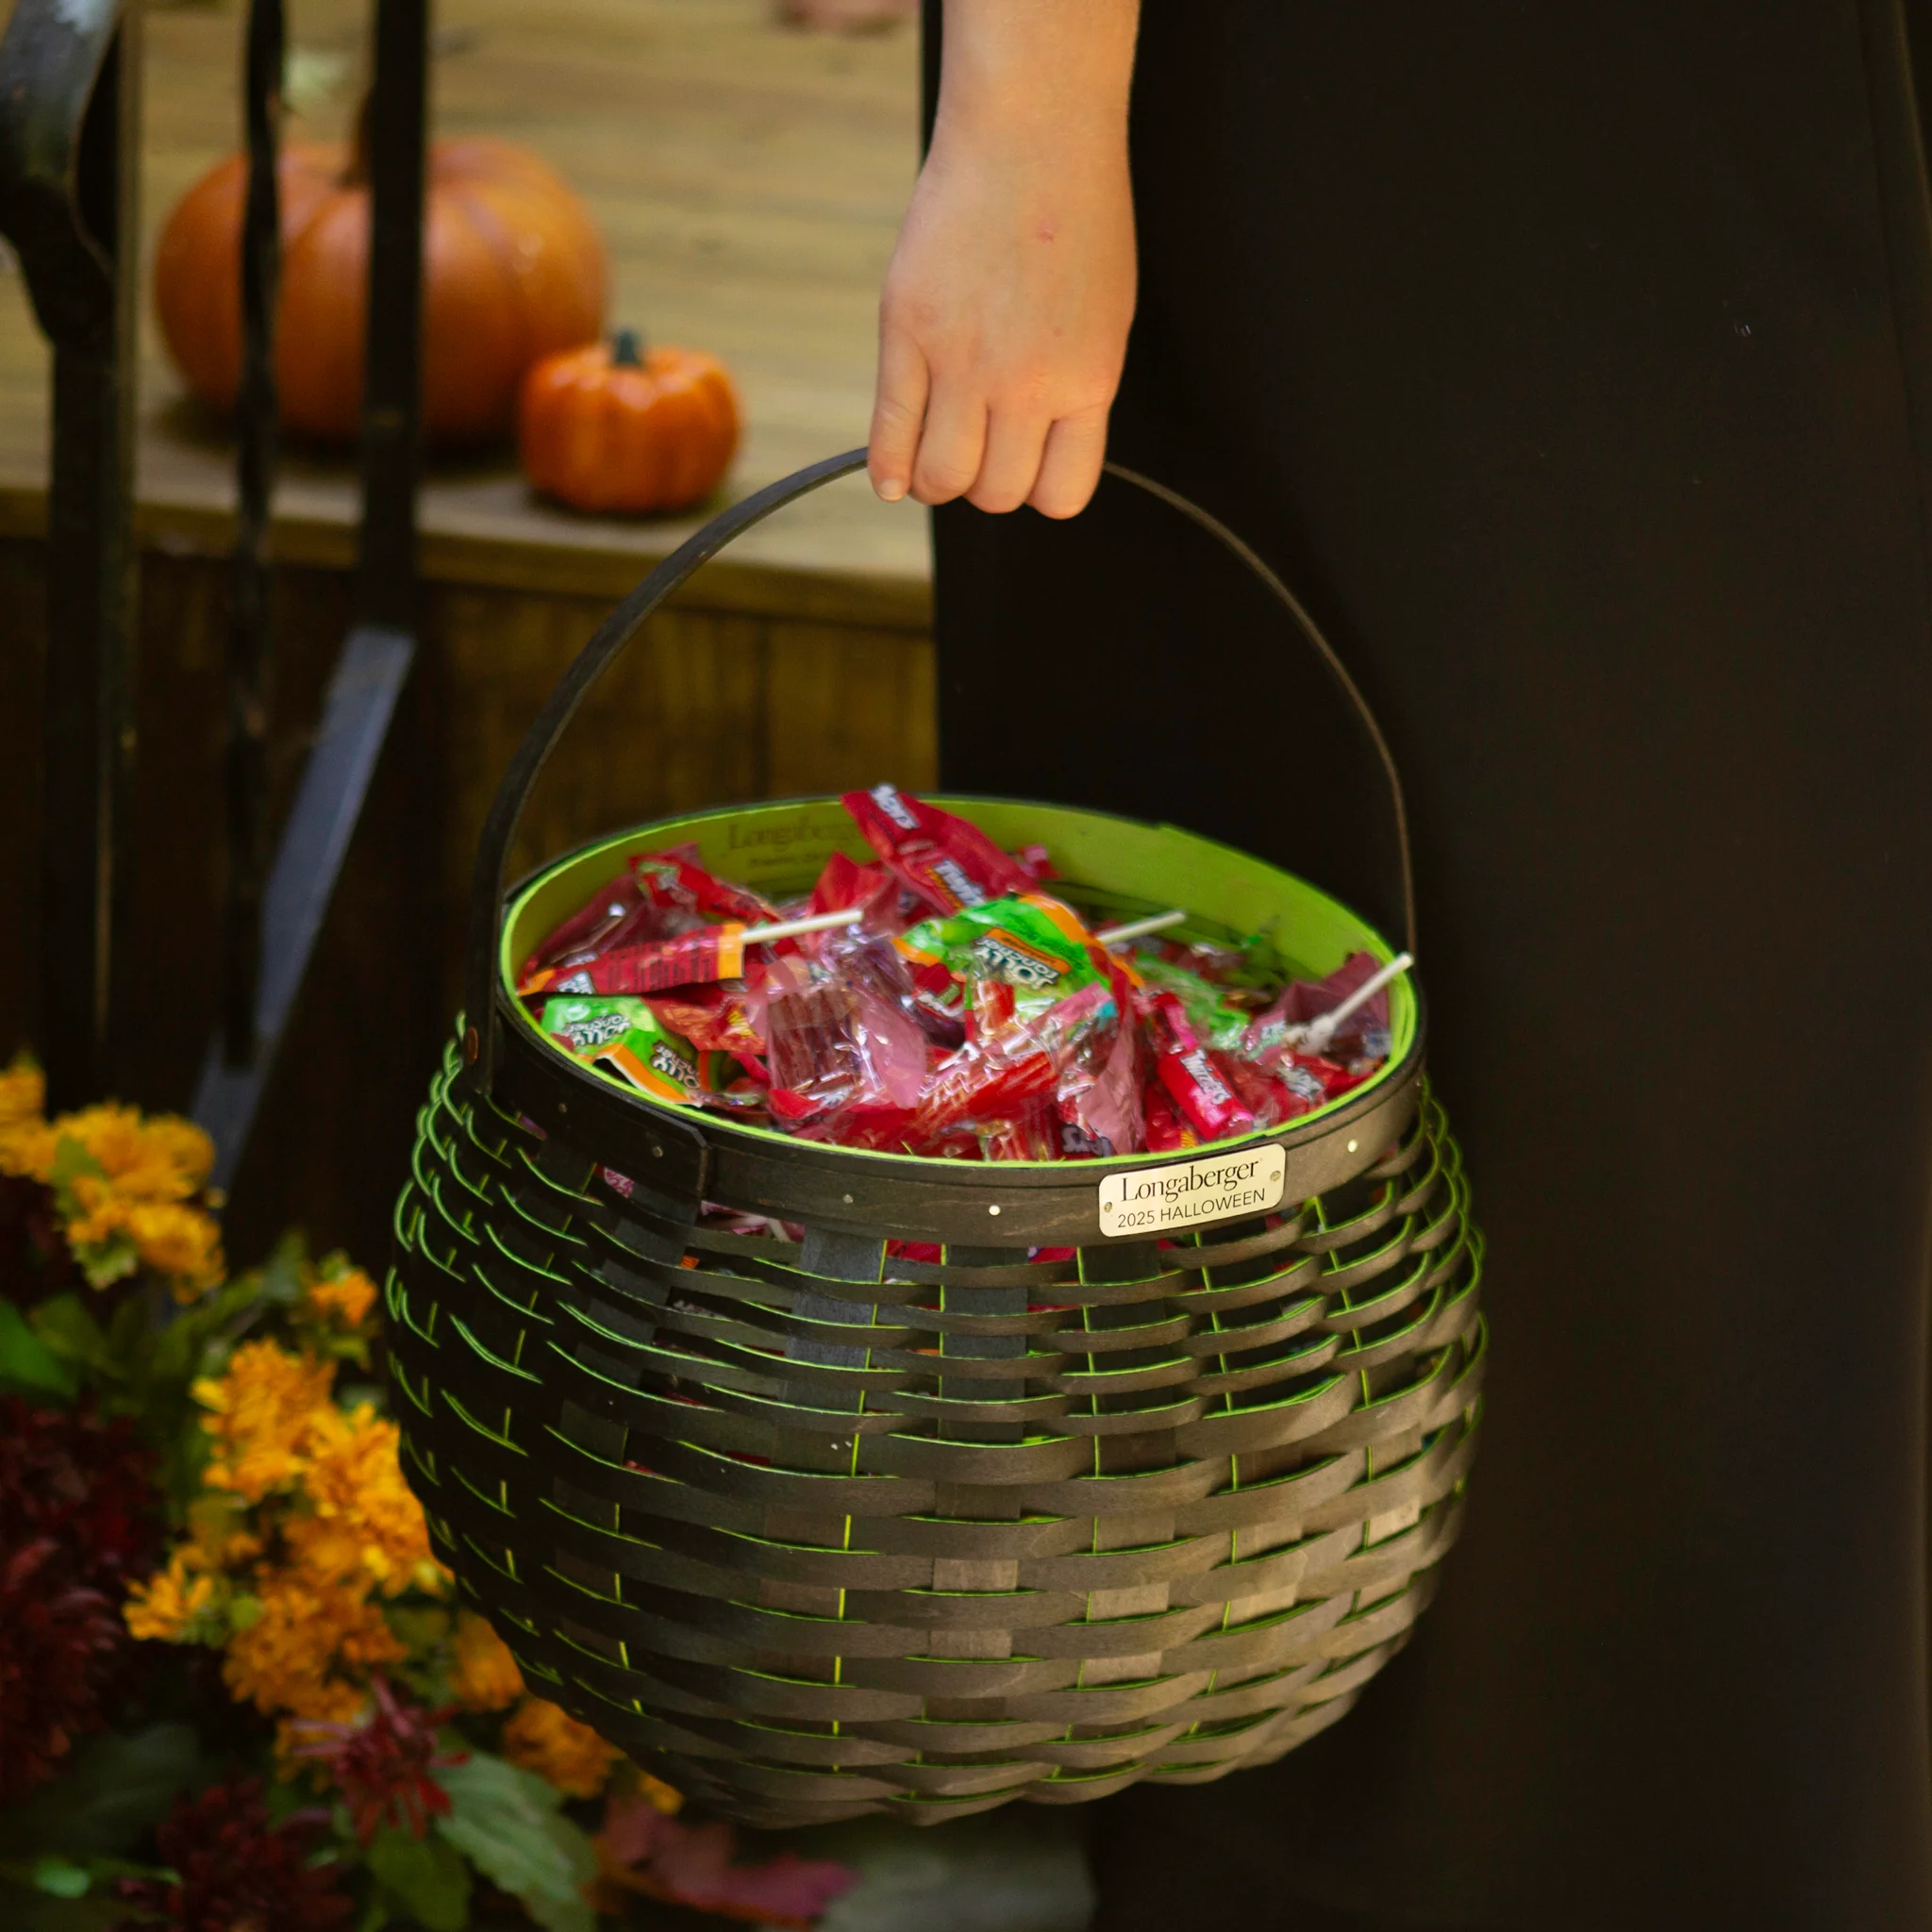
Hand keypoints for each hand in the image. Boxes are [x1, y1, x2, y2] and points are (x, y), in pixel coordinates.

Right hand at [868, 1, 1138, 518]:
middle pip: (995, 493)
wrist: (1034, 133)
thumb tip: (1028, 452)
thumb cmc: (1076, 218)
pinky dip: (887, 468)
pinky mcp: (908, 331)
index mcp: (1087, 382)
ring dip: (936, 480)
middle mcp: (1028, 382)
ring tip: (936, 446)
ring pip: (942, 477)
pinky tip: (889, 477)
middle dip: (983, 482)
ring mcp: (964, 359)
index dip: (1035, 487)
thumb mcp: (1103, 318)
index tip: (1022, 460)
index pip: (1060, 496)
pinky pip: (891, 431)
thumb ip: (1072, 391)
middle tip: (974, 445)